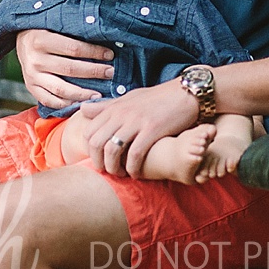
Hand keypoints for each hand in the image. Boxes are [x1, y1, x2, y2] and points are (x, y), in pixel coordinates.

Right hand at [13, 29, 114, 106]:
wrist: (21, 41)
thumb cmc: (44, 32)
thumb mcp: (54, 26)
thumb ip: (73, 34)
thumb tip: (102, 43)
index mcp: (41, 40)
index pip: (73, 48)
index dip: (94, 52)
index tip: (109, 55)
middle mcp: (35, 59)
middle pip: (70, 69)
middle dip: (94, 72)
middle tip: (110, 73)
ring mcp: (31, 76)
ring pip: (61, 89)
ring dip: (83, 93)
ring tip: (99, 95)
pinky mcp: (31, 87)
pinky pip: (49, 101)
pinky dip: (66, 105)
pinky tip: (80, 104)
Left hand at [79, 80, 200, 176]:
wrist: (185, 93)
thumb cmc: (157, 98)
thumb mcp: (128, 98)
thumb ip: (106, 107)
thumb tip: (83, 110)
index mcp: (113, 108)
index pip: (88, 132)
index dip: (90, 151)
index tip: (100, 160)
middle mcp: (121, 114)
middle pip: (96, 143)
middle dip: (99, 162)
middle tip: (108, 171)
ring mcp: (136, 121)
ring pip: (112, 150)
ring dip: (114, 168)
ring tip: (121, 174)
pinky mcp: (152, 130)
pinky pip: (135, 154)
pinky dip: (133, 168)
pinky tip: (137, 173)